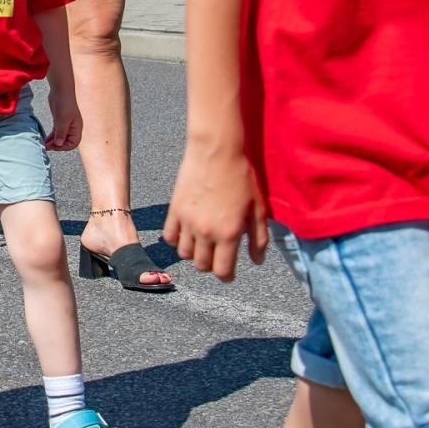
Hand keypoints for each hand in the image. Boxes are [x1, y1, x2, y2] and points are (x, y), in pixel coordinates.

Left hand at [44, 86, 82, 150]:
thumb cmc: (65, 102)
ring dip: (53, 142)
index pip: (73, 143)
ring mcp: (65, 125)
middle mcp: (72, 128)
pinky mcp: (59, 121)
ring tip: (44, 145)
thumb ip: (61, 132)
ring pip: (60, 138)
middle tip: (47, 147)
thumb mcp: (62, 119)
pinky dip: (51, 137)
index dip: (64, 147)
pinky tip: (45, 140)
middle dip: (57, 146)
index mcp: (77, 128)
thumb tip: (59, 144)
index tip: (54, 146)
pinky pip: (56, 132)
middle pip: (66, 142)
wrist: (60, 90)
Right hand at [162, 142, 268, 281]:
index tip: (228, 273)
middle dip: (211, 266)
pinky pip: (170, 236)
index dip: (226, 276)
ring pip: (184, 253)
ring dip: (194, 254)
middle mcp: (206, 232)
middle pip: (202, 265)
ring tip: (202, 245)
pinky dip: (177, 240)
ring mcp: (187, 221)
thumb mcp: (257, 208)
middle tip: (218, 256)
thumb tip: (257, 261)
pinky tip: (186, 233)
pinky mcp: (174, 210)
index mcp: (229, 233)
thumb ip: (258, 238)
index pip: (222, 271)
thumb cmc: (241, 177)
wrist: (216, 151)